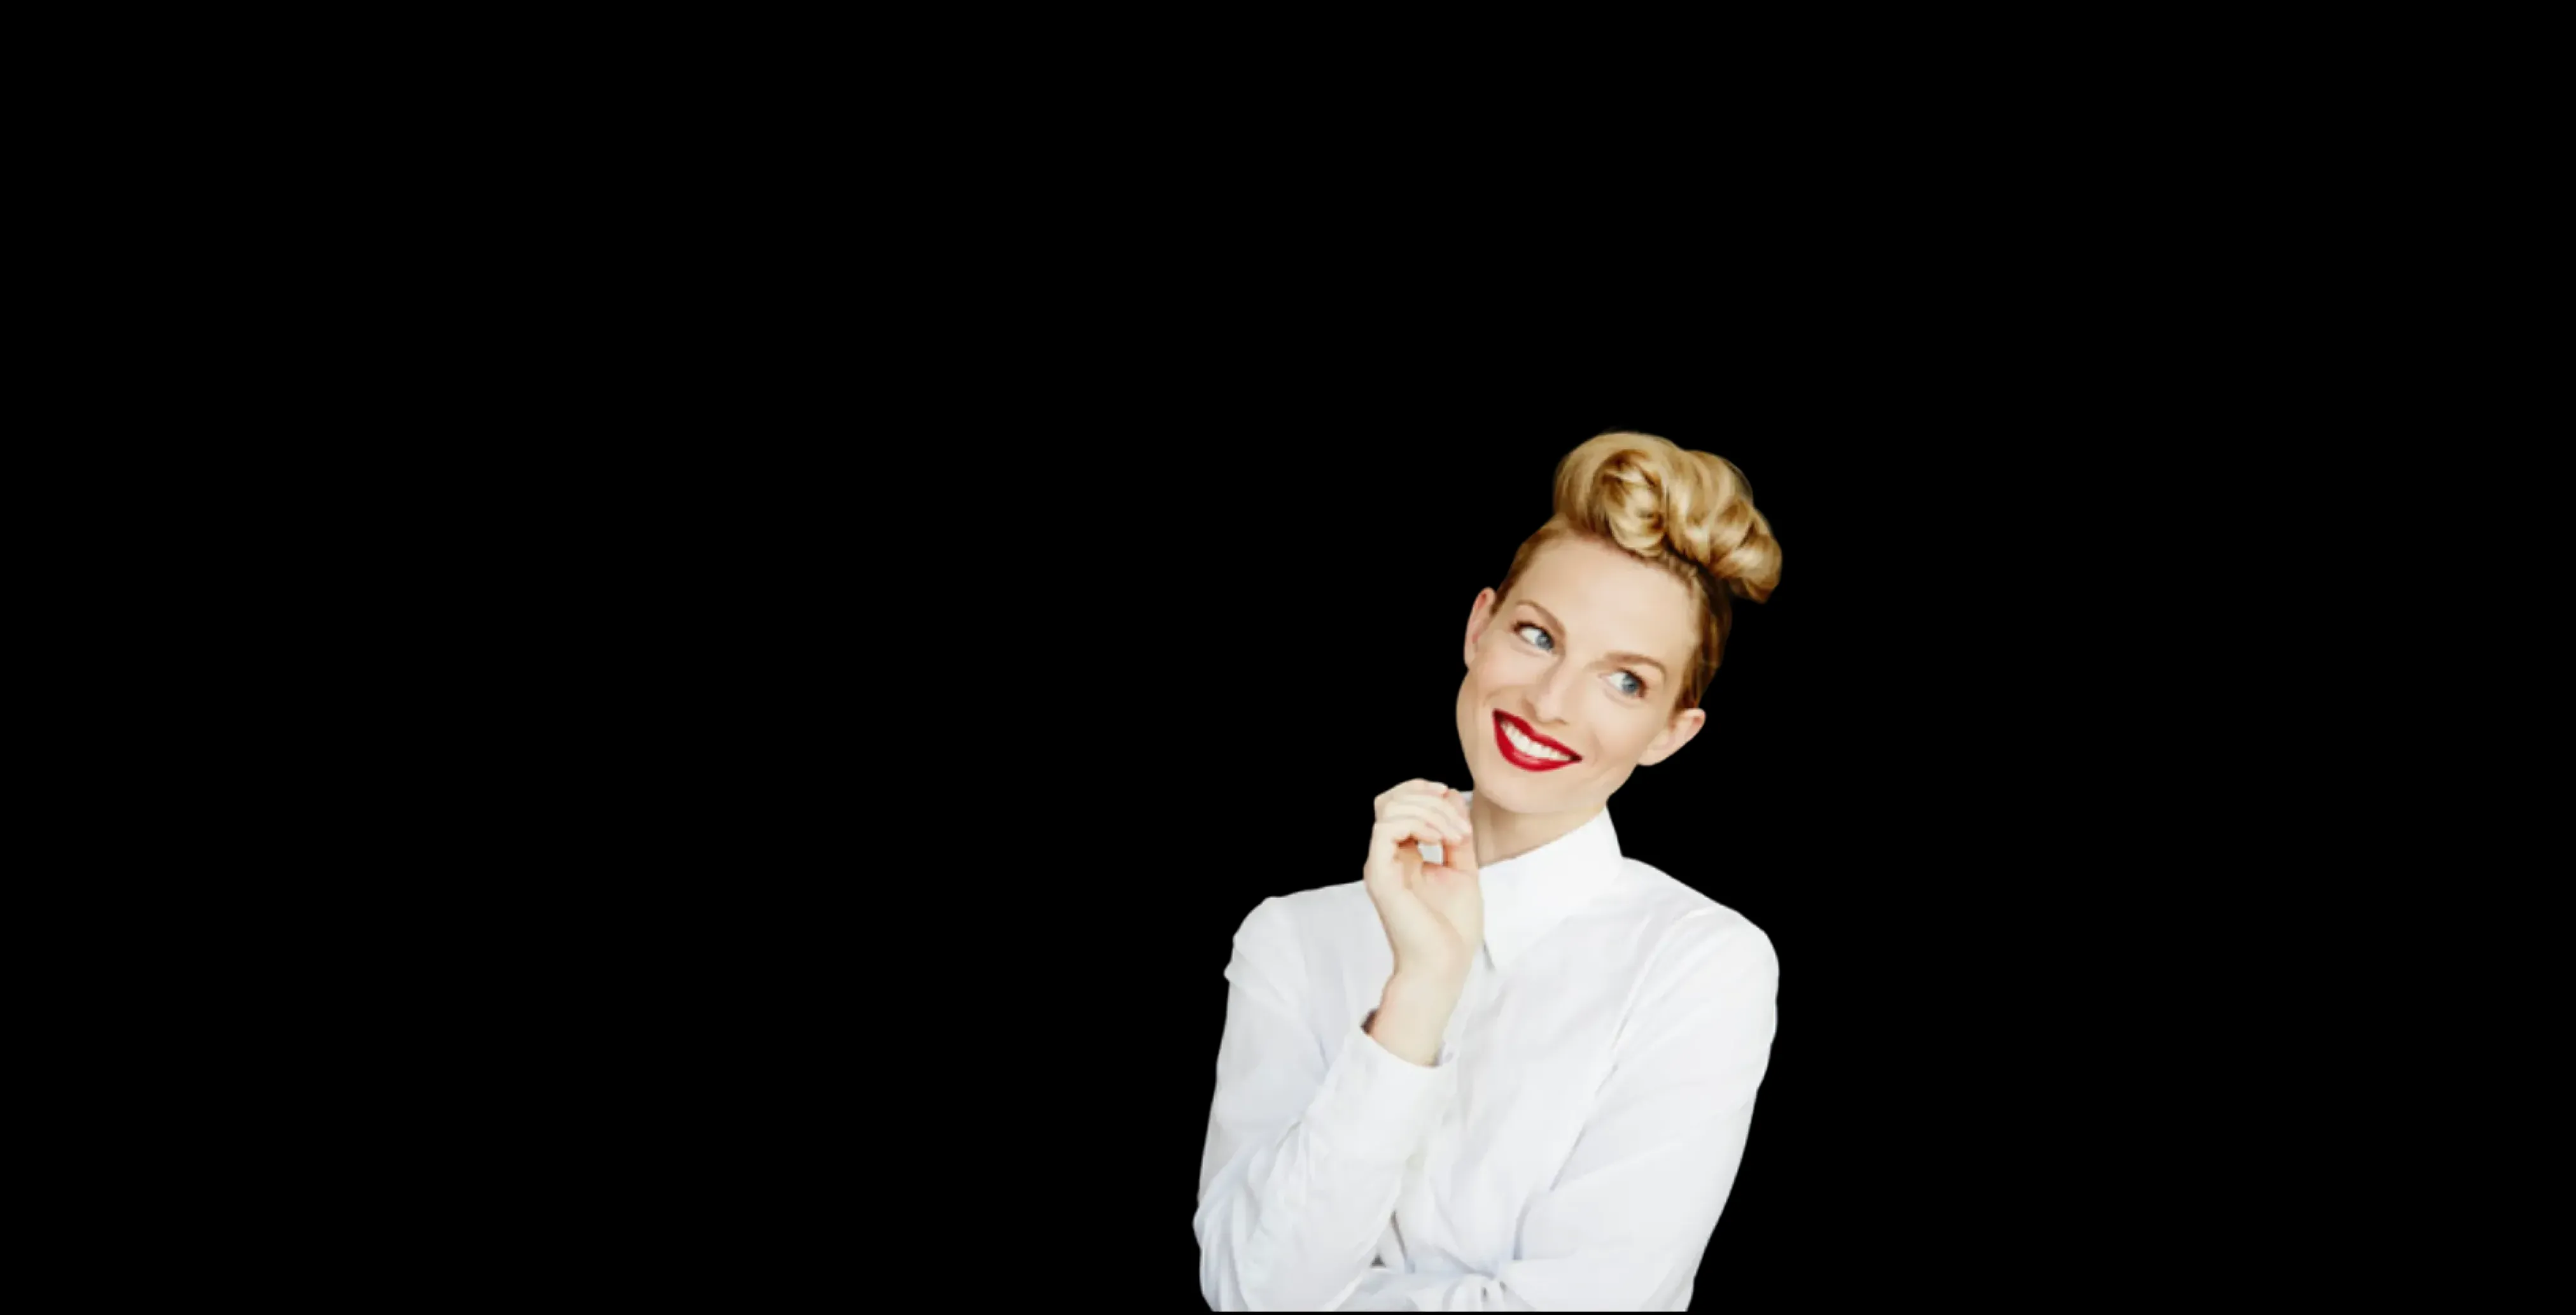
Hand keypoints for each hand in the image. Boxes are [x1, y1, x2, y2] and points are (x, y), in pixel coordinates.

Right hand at [1362, 779, 1483, 986]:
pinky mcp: (1380, 876)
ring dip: (1429, 811)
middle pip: (1390, 800)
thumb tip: (1451, 798)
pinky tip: (1440, 839)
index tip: (1452, 797)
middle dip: (1429, 798)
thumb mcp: (1462, 870)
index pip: (1399, 804)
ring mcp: (1381, 865)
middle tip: (1460, 826)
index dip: (1422, 790)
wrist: (1444, 966)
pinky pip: (1386, 830)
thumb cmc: (1452, 929)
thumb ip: (1455, 836)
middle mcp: (1388, 857)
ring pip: (1389, 809)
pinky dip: (1417, 823)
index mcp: (1404, 855)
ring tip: (1454, 835)